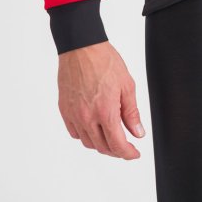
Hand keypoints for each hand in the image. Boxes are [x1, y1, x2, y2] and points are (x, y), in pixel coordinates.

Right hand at [57, 40, 145, 158]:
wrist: (81, 47)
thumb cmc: (104, 61)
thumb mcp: (127, 85)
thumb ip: (132, 112)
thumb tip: (137, 132)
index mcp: (106, 112)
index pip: (117, 145)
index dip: (128, 153)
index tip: (134, 153)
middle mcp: (87, 117)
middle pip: (103, 147)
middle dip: (117, 151)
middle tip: (126, 146)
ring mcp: (74, 115)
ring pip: (88, 142)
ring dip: (101, 144)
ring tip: (110, 136)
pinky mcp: (64, 110)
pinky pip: (74, 132)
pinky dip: (85, 135)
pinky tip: (93, 128)